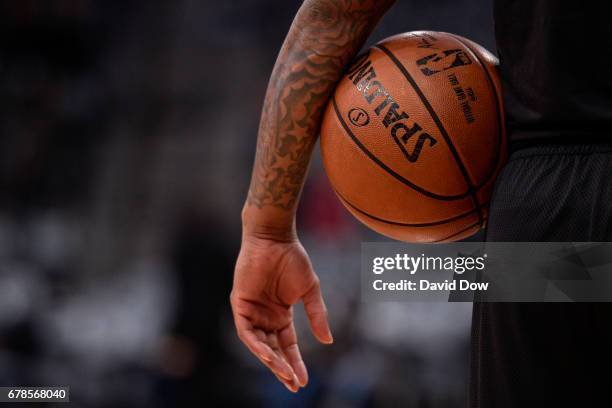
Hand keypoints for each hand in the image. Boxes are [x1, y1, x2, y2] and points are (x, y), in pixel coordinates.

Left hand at [230, 234, 332, 391]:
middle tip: (294, 386)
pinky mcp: (240, 305)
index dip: (295, 363)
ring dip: (271, 361)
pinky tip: (268, 355)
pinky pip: (246, 332)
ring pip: (259, 345)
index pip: (287, 345)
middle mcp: (265, 317)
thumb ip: (317, 315)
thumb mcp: (310, 291)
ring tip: (284, 374)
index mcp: (281, 315)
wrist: (276, 239)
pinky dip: (256, 345)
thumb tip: (328, 341)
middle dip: (283, 368)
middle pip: (273, 350)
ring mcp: (252, 312)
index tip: (303, 380)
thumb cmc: (293, 259)